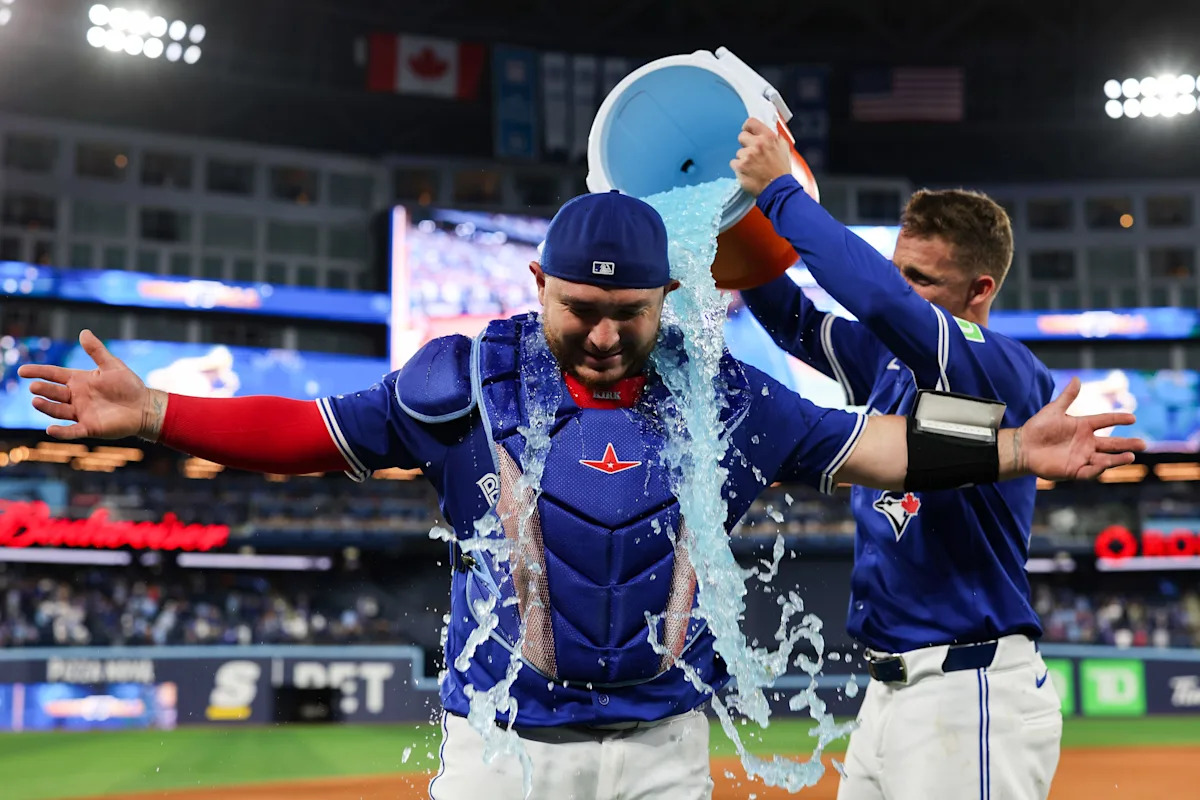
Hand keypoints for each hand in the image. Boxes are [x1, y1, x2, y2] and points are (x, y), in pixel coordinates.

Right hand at [16, 330, 164, 440]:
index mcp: (79, 380)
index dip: (38, 372)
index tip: (22, 370)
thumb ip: (97, 351)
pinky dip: (61, 432)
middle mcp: (76, 397)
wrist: (145, 406)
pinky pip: (72, 431)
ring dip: (47, 407)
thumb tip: (83, 332)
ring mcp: (81, 413)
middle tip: (34, 386)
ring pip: (58, 410)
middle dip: (43, 389)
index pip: (54, 375)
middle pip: (54, 392)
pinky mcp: (90, 427)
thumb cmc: (129, 385)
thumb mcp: (112, 365)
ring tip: (36, 401)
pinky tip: (51, 429)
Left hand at [730, 118, 792, 195]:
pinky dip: (739, 168)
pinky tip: (749, 172)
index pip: (751, 122)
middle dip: (745, 145)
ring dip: (744, 159)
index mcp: (769, 137)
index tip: (747, 131)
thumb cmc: (781, 171)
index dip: (747, 127)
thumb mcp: (783, 148)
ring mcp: (748, 155)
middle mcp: (758, 144)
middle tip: (752, 154)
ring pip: (739, 152)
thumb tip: (763, 132)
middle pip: (742, 136)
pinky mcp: (740, 166)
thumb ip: (772, 138)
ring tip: (754, 167)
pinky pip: (734, 163)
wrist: (779, 189)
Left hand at [1013, 378, 1145, 480]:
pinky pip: (1089, 471)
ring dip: (1117, 459)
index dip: (1118, 419)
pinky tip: (1104, 465)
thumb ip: (1067, 397)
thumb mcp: (1053, 410)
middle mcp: (1086, 442)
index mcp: (1083, 426)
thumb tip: (1076, 379)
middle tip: (1143, 444)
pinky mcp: (1074, 470)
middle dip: (1127, 444)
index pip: (1105, 421)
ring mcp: (1082, 457)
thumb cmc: (1037, 428)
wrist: (1022, 447)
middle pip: (1111, 444)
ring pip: (1105, 459)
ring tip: (1131, 457)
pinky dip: (1097, 469)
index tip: (1133, 418)